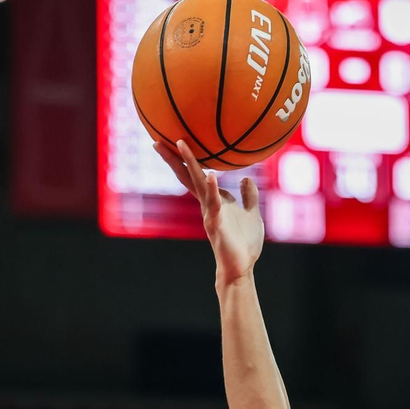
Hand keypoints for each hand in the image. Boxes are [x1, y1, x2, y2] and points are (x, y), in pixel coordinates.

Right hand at [154, 140, 264, 284]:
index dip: (186, 159)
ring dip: (189, 163)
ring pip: (197, 184)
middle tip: (158, 140)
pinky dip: (212, 189)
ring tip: (180, 144)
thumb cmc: (244, 244)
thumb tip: (246, 178)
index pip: (197, 175)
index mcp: (214, 200)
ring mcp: (210, 214)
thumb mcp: (251, 214)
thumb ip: (249, 196)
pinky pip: (214, 204)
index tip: (175, 140)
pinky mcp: (216, 225)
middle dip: (174, 158)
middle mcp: (207, 204)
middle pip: (188, 176)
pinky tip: (211, 175)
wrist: (242, 268)